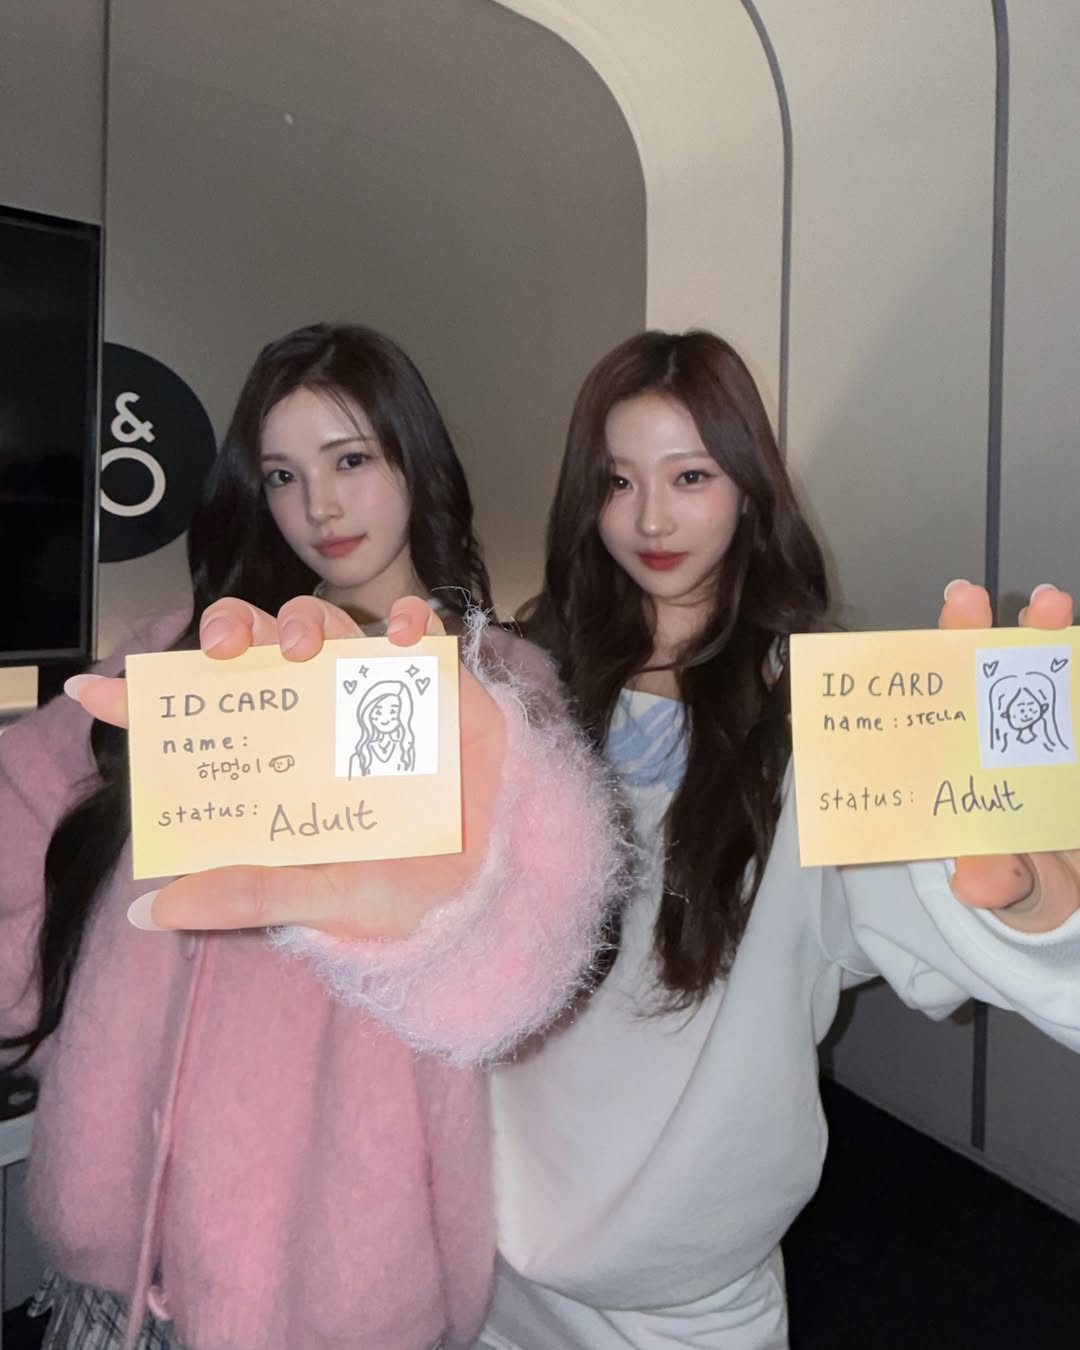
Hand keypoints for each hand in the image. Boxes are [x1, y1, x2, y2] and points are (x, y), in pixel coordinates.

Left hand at [68, 596, 506, 939]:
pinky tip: (403, 638)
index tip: (95, 689)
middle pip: (262, 649)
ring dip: (312, 620)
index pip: (205, 719)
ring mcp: (375, 697)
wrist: (493, 895)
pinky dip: (411, 623)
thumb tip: (148, 908)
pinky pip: (420, 635)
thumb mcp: (324, 899)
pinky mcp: (435, 687)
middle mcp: (319, 719)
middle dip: (235, 628)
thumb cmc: (405, 896)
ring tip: (308, 647)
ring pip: (330, 627)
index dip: (148, 698)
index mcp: (281, 763)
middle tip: (227, 646)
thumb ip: (248, 894)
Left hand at [941, 580, 1078, 932]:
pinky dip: (1076, 662)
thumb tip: (976, 885)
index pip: (932, 711)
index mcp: (961, 767)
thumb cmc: (1029, 879)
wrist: (1078, 885)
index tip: (897, 657)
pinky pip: (1076, 689)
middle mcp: (996, 736)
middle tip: (965, 599)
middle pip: (976, 675)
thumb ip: (999, 883)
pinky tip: (1077, 643)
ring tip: (1049, 603)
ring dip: (1043, 630)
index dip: (917, 679)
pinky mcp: (1076, 724)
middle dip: (969, 630)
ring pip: (1040, 667)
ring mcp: (1046, 728)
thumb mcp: (1013, 890)